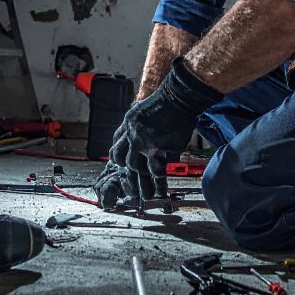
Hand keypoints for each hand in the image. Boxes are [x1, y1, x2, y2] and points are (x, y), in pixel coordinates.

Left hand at [109, 58, 222, 200]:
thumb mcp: (146, 108)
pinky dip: (158, 183)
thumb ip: (142, 122)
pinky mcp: (154, 149)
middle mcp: (130, 134)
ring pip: (135, 168)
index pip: (117, 143)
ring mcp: (141, 142)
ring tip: (145, 198)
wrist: (178, 97)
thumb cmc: (168, 100)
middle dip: (126, 175)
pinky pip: (154, 170)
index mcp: (128, 123)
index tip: (120, 165)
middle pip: (122, 159)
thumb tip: (146, 135)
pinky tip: (161, 192)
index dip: (118, 156)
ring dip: (140, 185)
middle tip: (130, 189)